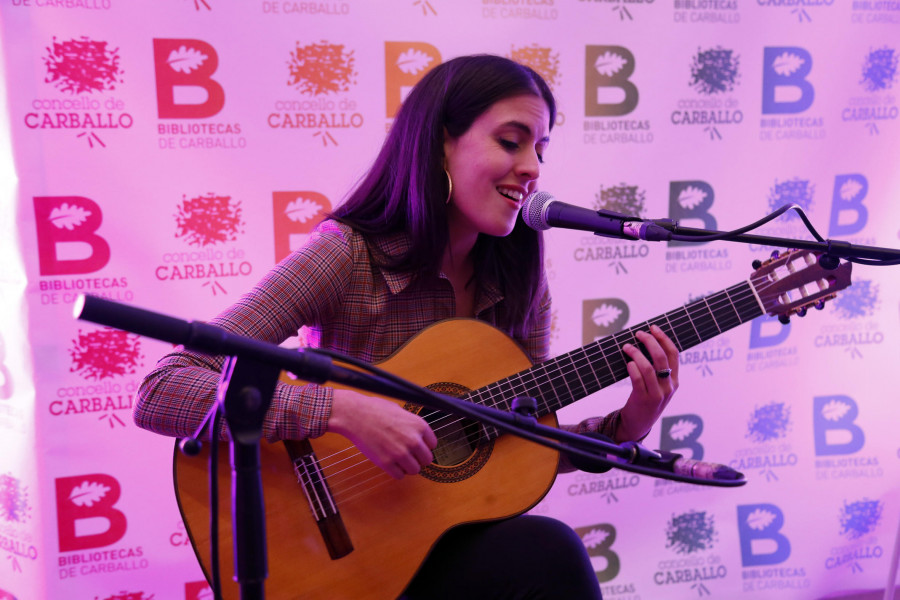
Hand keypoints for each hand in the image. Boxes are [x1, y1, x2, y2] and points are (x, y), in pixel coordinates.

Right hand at [327, 389, 437, 479]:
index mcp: (419, 425)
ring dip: (407, 467)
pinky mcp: (386, 462)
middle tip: (407, 454)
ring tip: (398, 459)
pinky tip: (389, 463)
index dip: (423, 445)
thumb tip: (419, 437)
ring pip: (415, 470)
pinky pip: (399, 476)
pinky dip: (396, 472)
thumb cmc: (375, 410)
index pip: (433, 445)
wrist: (354, 414)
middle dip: (417, 458)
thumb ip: (412, 425)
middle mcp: (413, 440)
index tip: (415, 446)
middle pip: (427, 460)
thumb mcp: (401, 411)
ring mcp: (400, 452)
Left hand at [617, 324, 678, 442]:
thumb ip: (657, 369)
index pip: (673, 354)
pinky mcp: (644, 400)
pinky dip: (633, 368)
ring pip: (649, 368)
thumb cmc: (646, 399)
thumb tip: (646, 342)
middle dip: (650, 341)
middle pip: (662, 357)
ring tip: (627, 347)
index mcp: (675, 380)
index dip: (664, 338)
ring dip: (636, 353)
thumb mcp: (659, 385)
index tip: (653, 327)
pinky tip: (628, 363)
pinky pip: (638, 380)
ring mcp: (657, 394)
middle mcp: (669, 386)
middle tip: (638, 333)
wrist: (639, 424)